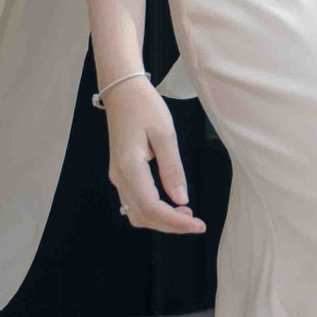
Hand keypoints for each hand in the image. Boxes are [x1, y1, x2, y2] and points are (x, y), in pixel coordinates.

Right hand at [106, 78, 205, 233]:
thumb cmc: (144, 107)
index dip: (175, 222)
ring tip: (187, 215)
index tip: (198, 225)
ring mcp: (117, 176)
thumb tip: (181, 200)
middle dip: (170, 225)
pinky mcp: (121, 173)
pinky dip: (153, 211)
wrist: (122, 92)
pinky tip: (171, 205)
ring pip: (136, 213)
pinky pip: (134, 202)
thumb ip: (172, 168)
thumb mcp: (164, 133)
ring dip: (161, 220)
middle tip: (197, 224)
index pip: (152, 207)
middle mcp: (119, 176)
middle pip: (143, 215)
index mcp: (130, 167)